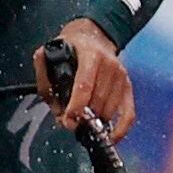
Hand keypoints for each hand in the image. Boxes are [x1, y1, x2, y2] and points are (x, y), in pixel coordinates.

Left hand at [38, 19, 133, 139]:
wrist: (94, 35)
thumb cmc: (70, 48)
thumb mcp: (49, 54)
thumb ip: (44, 78)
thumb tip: (57, 109)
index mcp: (90, 55)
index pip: (84, 86)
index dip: (75, 107)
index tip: (68, 120)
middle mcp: (109, 65)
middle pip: (97, 101)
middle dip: (82, 117)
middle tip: (69, 122)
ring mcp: (121, 76)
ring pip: (109, 109)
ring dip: (95, 121)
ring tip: (82, 121)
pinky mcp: (128, 85)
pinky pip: (128, 112)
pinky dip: (121, 128)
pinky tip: (111, 137)